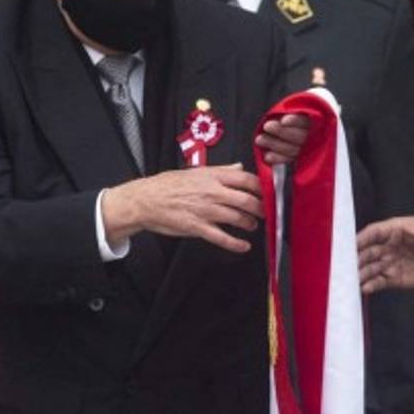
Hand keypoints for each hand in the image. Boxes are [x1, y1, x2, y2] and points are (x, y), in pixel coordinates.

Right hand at [102, 163, 263, 252]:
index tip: (268, 193)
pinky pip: (222, 238)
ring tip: (252, 226)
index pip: (246, 179)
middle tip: (266, 212)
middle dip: (261, 208)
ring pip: (238, 218)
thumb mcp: (196, 171)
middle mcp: (212, 192)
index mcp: (212, 176)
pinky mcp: (197, 227)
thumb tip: (239, 166)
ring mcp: (206, 210)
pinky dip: (236, 244)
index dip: (262, 187)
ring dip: (250, 224)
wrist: (146, 200)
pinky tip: (244, 246)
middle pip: (247, 200)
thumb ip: (221, 170)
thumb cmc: (167, 184)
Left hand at [255, 113, 308, 164]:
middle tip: (267, 126)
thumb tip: (282, 110)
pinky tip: (267, 157)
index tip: (283, 121)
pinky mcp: (296, 158)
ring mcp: (304, 148)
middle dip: (281, 131)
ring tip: (259, 140)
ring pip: (293, 149)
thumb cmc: (290, 110)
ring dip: (275, 144)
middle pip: (300, 136)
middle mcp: (311, 136)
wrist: (289, 122)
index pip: (305, 121)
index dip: (295, 121)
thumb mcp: (291, 106)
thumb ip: (289, 111)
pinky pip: (288, 160)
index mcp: (311, 120)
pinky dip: (278, 159)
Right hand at [357, 209, 413, 293]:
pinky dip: (370, 285)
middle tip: (343, 266)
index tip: (350, 244)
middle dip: (355, 259)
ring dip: (359, 274)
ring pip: (369, 268)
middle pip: (366, 252)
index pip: (373, 232)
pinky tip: (364, 289)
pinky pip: (378, 282)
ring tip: (351, 280)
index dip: (362, 238)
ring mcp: (386, 262)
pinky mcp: (391, 278)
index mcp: (392, 230)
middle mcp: (385, 246)